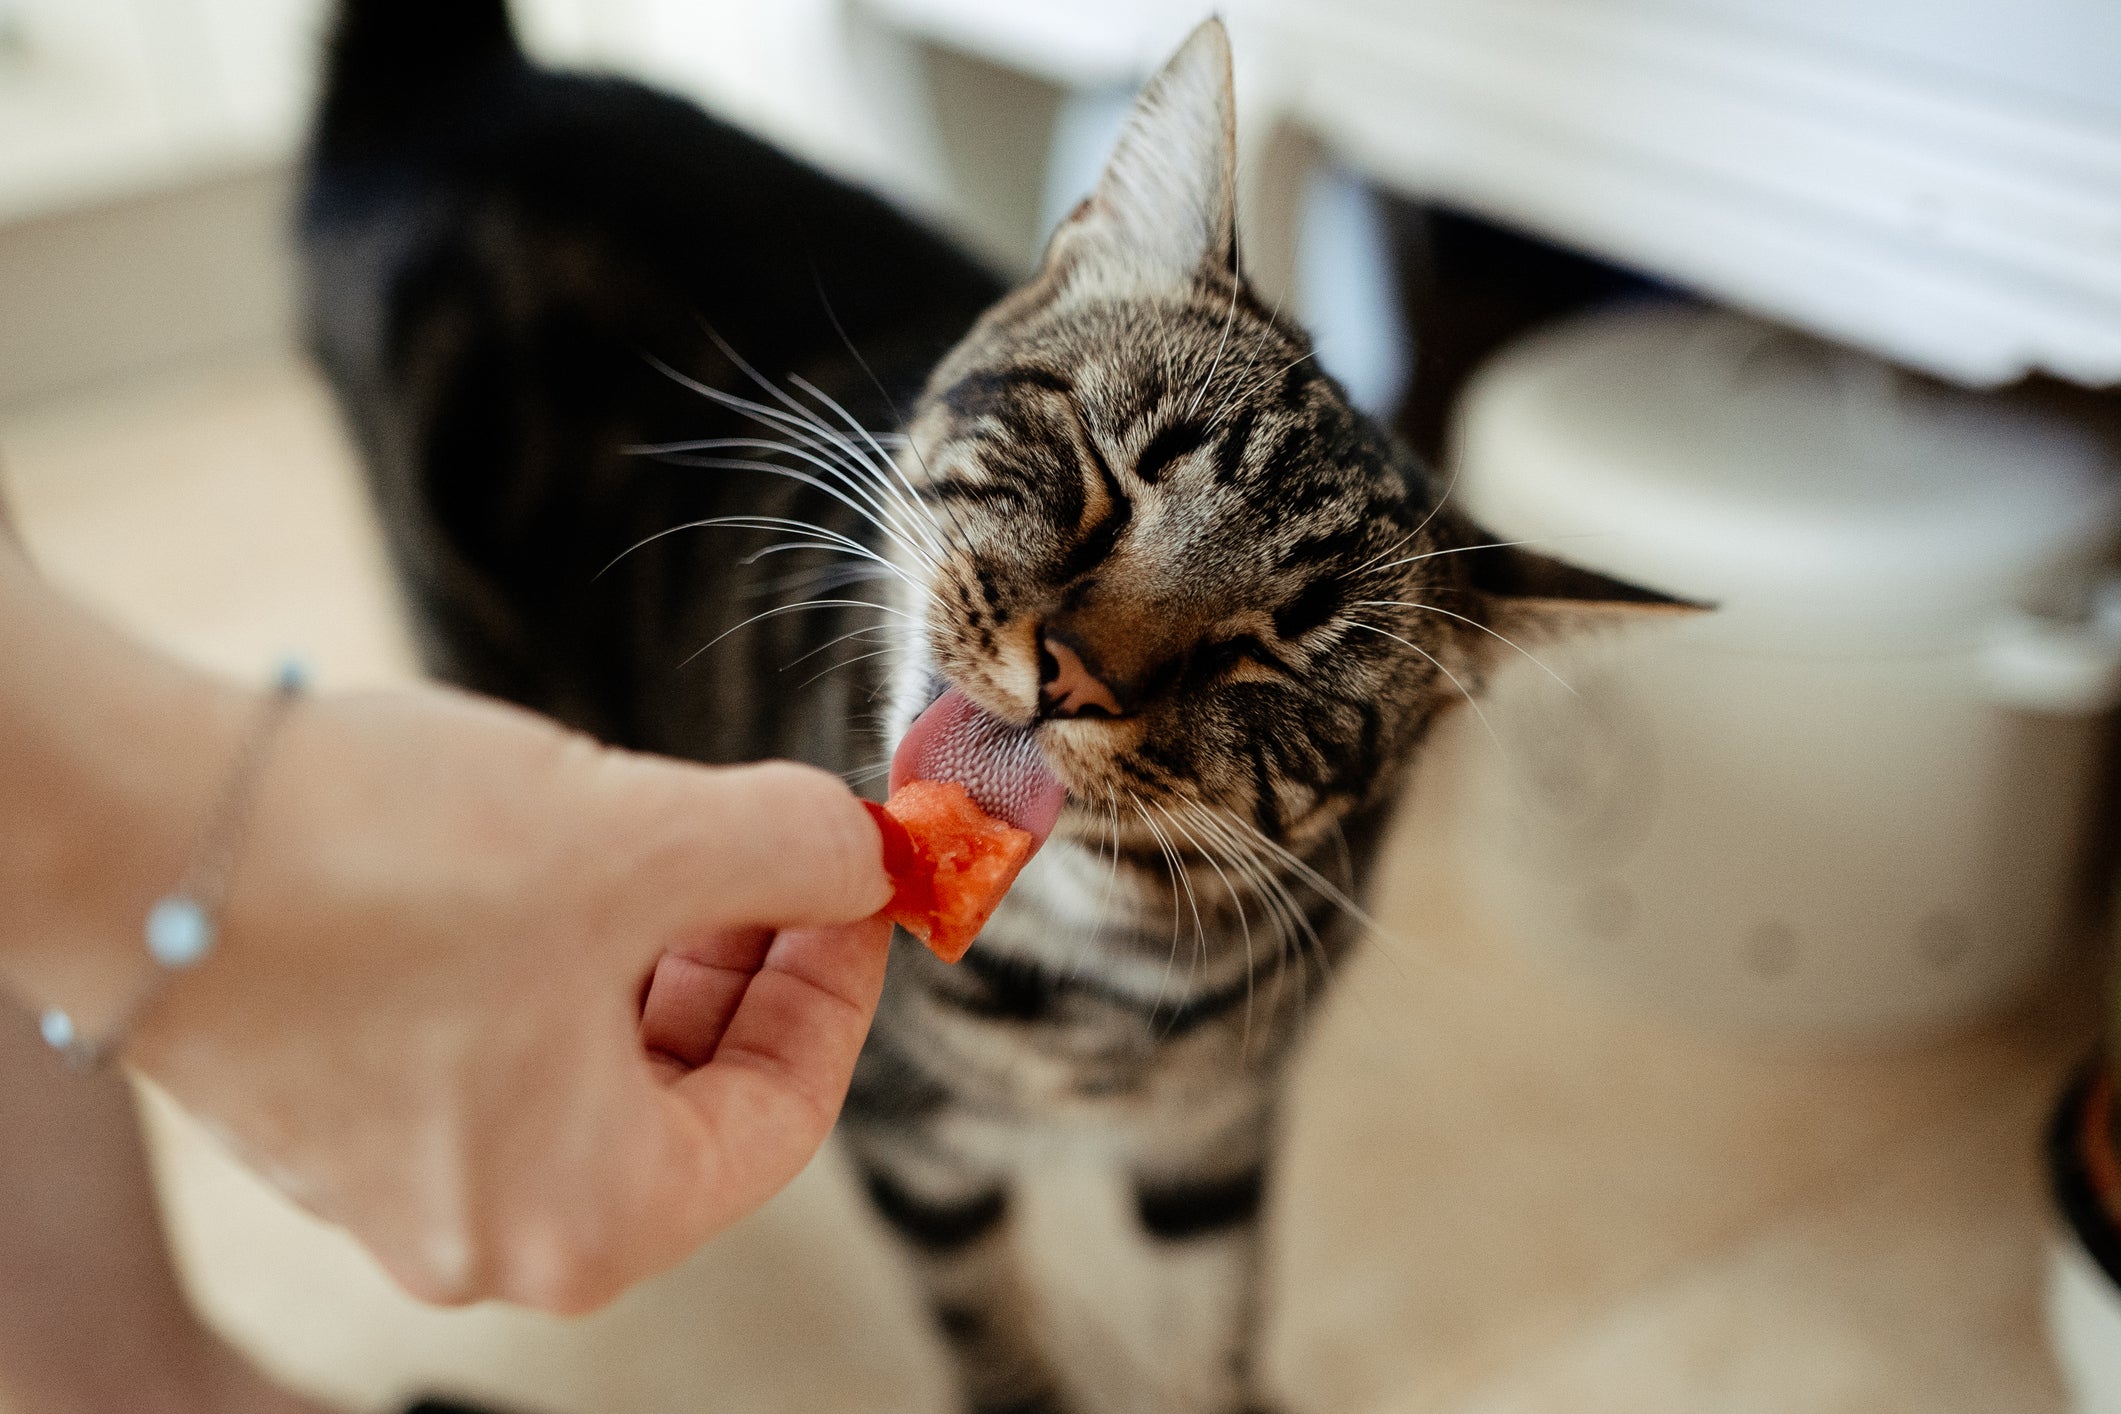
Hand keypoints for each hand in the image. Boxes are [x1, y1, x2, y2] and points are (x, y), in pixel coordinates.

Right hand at [125, 686, 891, 1312]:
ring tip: (670, 828)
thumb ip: (790, 849)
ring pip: (591, 1058)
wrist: (118, 823)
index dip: (842, 985)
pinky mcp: (330, 1099)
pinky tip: (560, 852)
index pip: (781, 1116)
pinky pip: (497, 1038)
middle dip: (749, 955)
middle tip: (781, 844)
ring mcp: (394, 1176)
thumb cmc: (381, 859)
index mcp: (585, 1219)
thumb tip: (859, 847)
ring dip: (655, 943)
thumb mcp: (641, 837)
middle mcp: (485, 1231)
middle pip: (686, 1093)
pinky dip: (559, 952)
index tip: (863, 882)